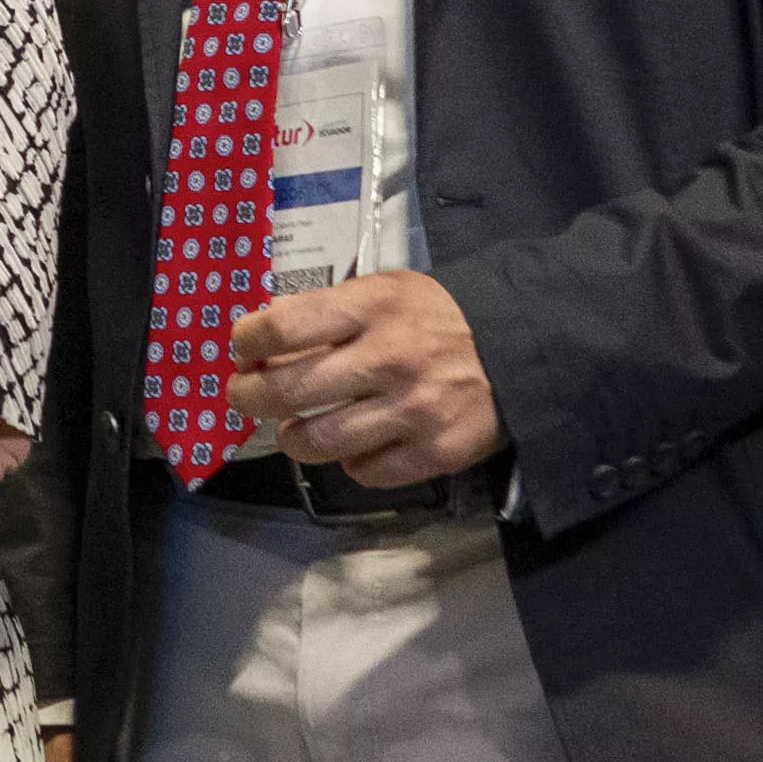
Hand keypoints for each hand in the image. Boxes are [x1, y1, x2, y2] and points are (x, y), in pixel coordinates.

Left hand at [232, 272, 495, 488]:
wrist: (520, 346)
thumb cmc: (436, 317)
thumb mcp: (384, 291)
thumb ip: (328, 312)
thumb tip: (261, 344)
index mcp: (373, 307)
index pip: (284, 327)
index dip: (247, 343)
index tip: (242, 351)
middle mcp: (389, 359)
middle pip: (288, 392)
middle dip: (249, 398)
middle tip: (245, 398)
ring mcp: (412, 410)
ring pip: (317, 442)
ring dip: (292, 438)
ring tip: (294, 429)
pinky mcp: (433, 452)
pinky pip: (363, 470)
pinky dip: (350, 461)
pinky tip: (356, 443)